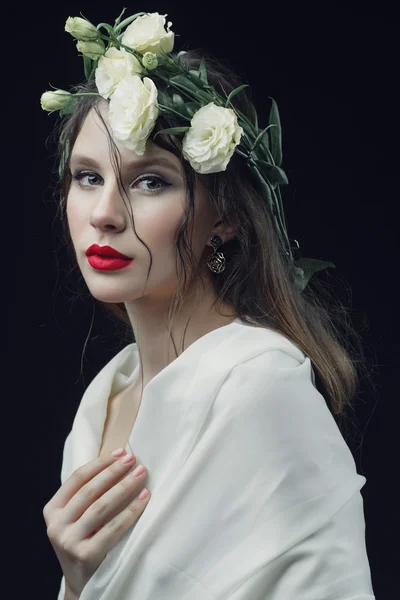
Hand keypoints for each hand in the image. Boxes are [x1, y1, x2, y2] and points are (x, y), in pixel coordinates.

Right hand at [43, 449, 149, 597]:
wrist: (82, 581)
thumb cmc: (86, 539)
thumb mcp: (78, 516)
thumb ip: (89, 494)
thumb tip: (120, 459)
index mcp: (53, 510)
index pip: (77, 478)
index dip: (100, 463)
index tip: (120, 452)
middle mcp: (56, 525)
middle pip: (90, 490)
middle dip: (113, 472)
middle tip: (133, 459)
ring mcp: (68, 541)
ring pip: (101, 507)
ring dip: (124, 487)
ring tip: (141, 475)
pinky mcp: (84, 555)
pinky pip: (113, 528)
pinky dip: (131, 511)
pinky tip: (143, 499)